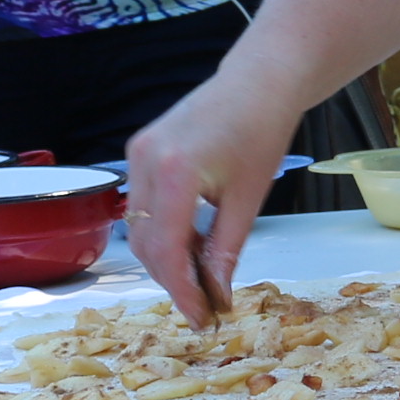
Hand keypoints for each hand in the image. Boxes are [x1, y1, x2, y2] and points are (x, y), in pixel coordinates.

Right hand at [123, 73, 304, 323]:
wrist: (258, 80)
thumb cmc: (262, 130)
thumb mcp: (249, 198)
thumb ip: (226, 250)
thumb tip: (216, 295)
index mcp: (176, 171)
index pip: (166, 250)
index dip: (181, 291)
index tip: (200, 319)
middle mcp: (146, 161)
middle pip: (146, 243)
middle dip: (172, 279)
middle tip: (204, 305)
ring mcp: (137, 154)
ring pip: (139, 227)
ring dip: (166, 257)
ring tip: (201, 277)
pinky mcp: (139, 150)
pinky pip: (142, 205)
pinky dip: (163, 230)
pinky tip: (191, 244)